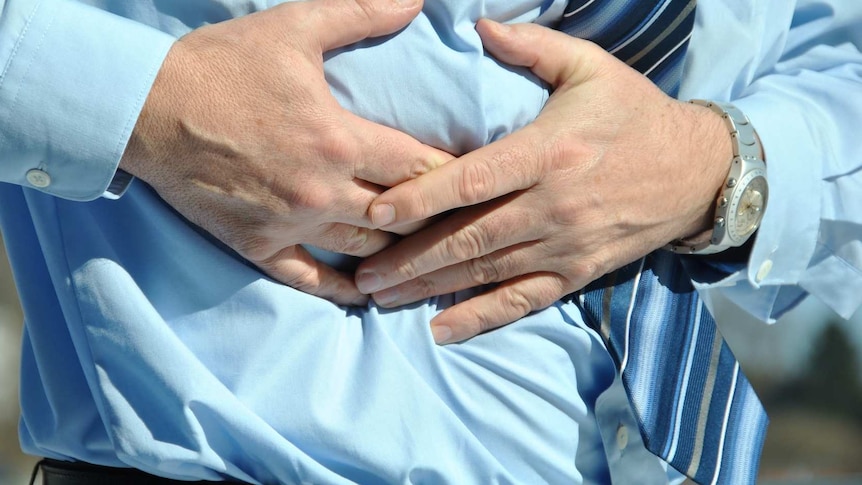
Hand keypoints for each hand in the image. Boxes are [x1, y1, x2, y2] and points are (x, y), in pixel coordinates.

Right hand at [120, 0, 449, 304]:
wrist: (147, 107)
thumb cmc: (222, 66)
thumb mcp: (295, 27)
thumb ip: (361, 13)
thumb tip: (415, 0)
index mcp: (339, 140)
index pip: (418, 166)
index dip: (453, 173)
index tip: (475, 177)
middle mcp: (322, 191)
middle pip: (401, 214)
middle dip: (433, 215)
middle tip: (458, 217)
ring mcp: (291, 224)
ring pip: (366, 250)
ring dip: (398, 251)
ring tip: (425, 250)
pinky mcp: (259, 246)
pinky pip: (310, 280)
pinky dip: (344, 290)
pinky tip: (368, 294)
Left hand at [355, 20, 731, 341]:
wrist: (698, 171)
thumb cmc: (634, 115)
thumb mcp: (592, 67)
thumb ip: (533, 48)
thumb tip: (478, 25)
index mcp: (549, 151)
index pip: (474, 180)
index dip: (421, 198)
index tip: (376, 213)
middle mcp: (553, 205)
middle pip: (469, 237)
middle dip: (410, 258)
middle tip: (360, 273)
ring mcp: (565, 245)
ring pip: (486, 272)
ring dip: (430, 288)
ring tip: (380, 298)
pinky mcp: (577, 272)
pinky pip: (523, 301)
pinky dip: (481, 317)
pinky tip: (441, 331)